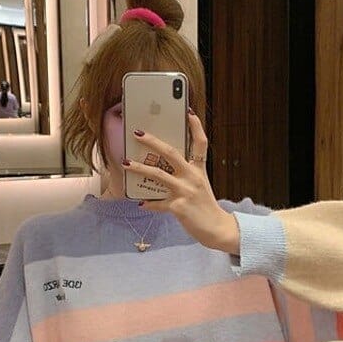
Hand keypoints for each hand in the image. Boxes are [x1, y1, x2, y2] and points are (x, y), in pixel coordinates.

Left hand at [122, 112, 239, 254]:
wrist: (216, 229)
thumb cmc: (204, 207)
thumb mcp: (199, 187)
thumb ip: (184, 176)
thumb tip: (160, 170)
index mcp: (199, 170)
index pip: (201, 143)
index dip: (196, 127)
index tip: (188, 112)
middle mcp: (192, 177)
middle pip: (171, 152)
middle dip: (152, 141)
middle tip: (138, 133)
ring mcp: (185, 191)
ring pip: (158, 174)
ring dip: (140, 168)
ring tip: (126, 164)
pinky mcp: (178, 207)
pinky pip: (157, 203)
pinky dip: (149, 203)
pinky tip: (141, 203)